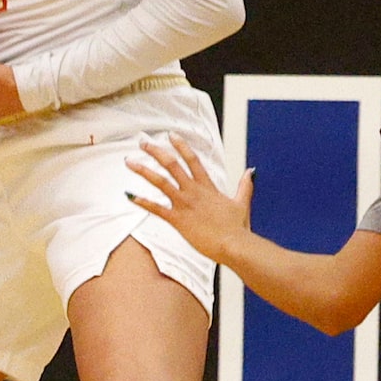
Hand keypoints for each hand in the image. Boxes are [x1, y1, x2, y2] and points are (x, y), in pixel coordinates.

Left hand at [126, 136, 252, 266]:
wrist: (233, 244)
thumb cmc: (238, 228)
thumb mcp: (242, 203)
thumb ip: (245, 185)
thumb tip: (251, 171)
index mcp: (207, 187)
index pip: (192, 160)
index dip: (181, 146)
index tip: (170, 135)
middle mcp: (194, 191)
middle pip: (172, 165)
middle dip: (156, 152)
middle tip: (143, 142)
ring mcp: (185, 204)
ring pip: (161, 182)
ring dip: (144, 171)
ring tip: (129, 162)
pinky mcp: (178, 220)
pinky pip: (157, 209)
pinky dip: (143, 202)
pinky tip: (130, 196)